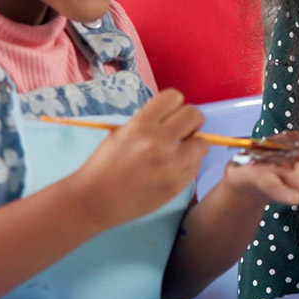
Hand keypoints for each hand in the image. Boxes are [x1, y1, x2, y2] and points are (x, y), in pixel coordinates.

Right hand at [67, 89, 208, 230]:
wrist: (95, 201)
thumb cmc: (104, 166)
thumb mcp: (120, 134)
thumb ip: (147, 123)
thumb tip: (173, 116)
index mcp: (140, 125)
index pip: (173, 97)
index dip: (174, 104)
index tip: (170, 114)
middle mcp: (158, 141)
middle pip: (194, 115)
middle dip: (190, 121)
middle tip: (182, 131)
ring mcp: (170, 164)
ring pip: (203, 142)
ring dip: (194, 144)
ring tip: (180, 152)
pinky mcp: (177, 184)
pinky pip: (196, 166)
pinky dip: (189, 165)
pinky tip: (173, 169)